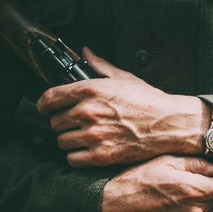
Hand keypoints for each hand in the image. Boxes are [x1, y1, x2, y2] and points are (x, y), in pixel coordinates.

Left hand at [37, 48, 210, 166]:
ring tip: (82, 137)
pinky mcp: (101, 155)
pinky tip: (87, 150)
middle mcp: (88, 112)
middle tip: (74, 123)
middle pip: (54, 122)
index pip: (49, 98)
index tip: (46, 108)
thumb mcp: (123, 78)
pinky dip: (77, 156)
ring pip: (62, 142)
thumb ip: (100, 65)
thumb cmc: (148, 101)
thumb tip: (86, 52)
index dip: (44, 105)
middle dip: (62, 123)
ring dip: (69, 140)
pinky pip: (72, 159)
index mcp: (90, 90)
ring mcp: (94, 135)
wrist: (168, 124)